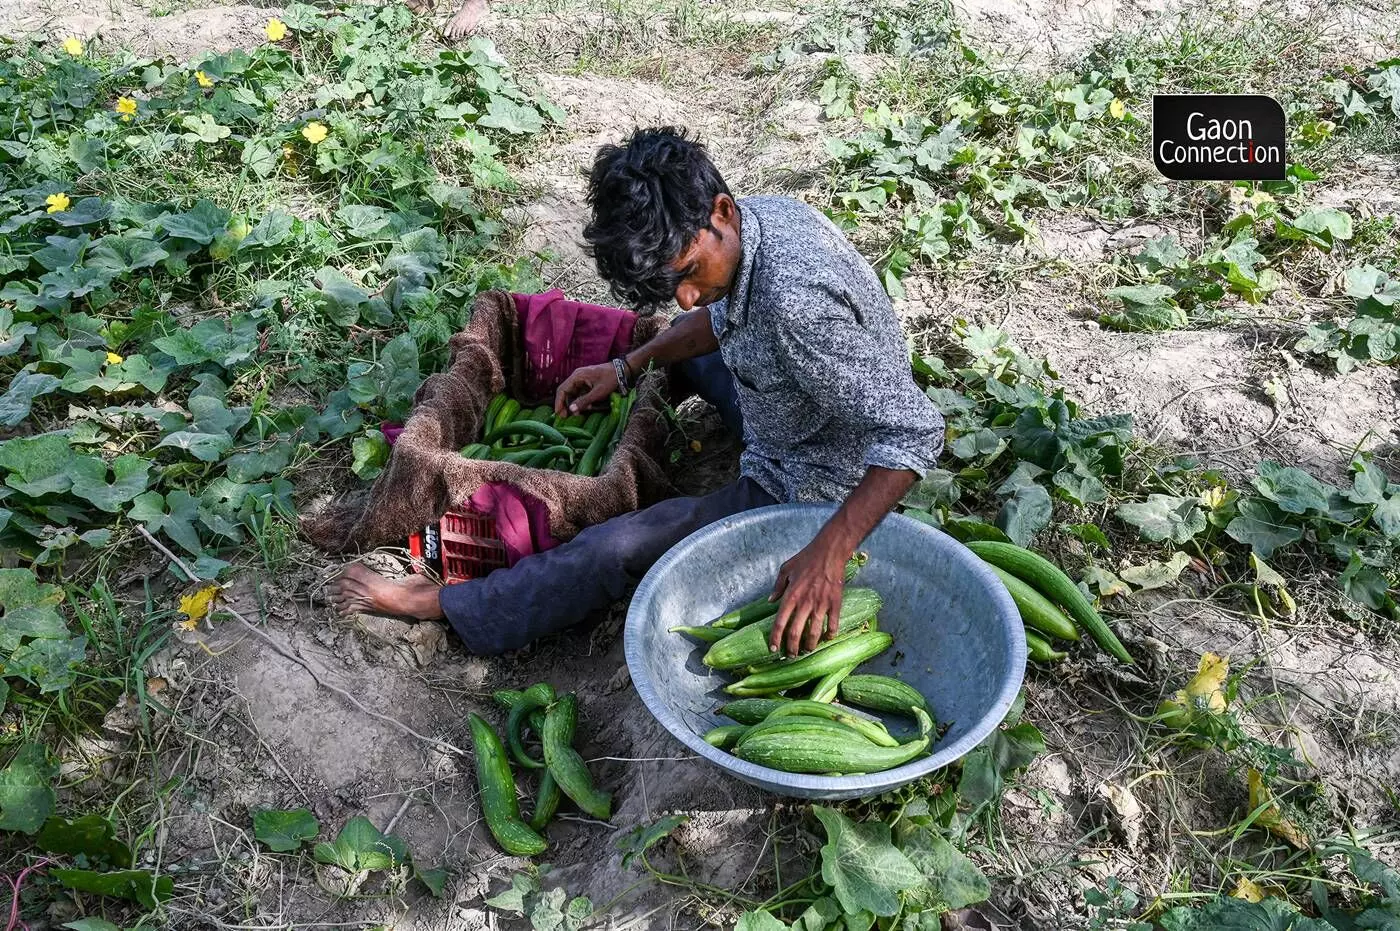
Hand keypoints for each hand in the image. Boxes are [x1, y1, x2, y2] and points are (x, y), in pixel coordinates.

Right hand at [554, 362, 617, 416]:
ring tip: (579, 413)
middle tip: (566, 417)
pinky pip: (580, 393)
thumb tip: (571, 410)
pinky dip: (581, 401)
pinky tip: (588, 407)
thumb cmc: (610, 379)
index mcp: (577, 376)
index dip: (559, 402)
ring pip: (573, 394)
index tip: (558, 413)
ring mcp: (582, 380)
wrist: (622, 370)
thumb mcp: (598, 392)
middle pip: (566, 392)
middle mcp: (577, 377)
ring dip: (575, 404)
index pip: (562, 389)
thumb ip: (584, 401)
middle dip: (566, 405)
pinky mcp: (587, 383)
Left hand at [768, 538, 848, 655]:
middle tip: (791, 655)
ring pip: (814, 632)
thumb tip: (770, 601)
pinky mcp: (835, 603)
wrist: (829, 552)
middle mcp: (804, 603)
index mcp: (790, 596)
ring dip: (810, 645)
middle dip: (792, 648)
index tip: (774, 648)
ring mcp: (821, 604)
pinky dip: (830, 634)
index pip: (780, 623)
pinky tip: (828, 638)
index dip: (776, 638)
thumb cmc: (806, 558)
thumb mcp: (785, 569)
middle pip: (796, 633)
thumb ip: (777, 586)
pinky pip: (833, 624)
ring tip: (807, 650)